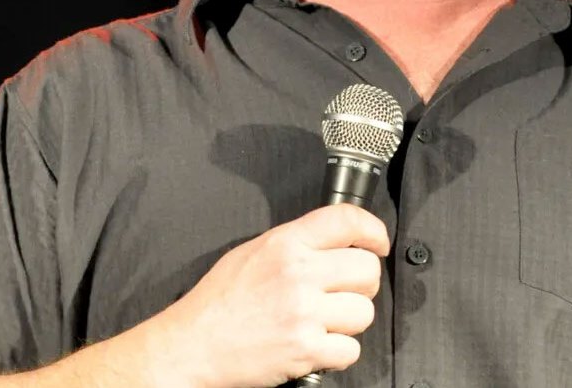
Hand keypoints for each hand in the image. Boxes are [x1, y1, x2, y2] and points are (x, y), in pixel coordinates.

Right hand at [145, 204, 390, 387]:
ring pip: (364, 312)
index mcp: (286, 243)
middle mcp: (299, 273)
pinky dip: (340, 351)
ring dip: (351, 319)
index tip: (378, 241)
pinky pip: (350, 349)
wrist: (193, 345)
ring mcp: (304, 313)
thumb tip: (335, 238)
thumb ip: (296, 240)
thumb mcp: (254, 250)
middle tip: (346, 289)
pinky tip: (320, 344)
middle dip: (363, 281)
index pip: (346, 220)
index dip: (373, 229)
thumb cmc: (220, 299)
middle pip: (366, 269)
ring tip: (328, 320)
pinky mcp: (304, 350)